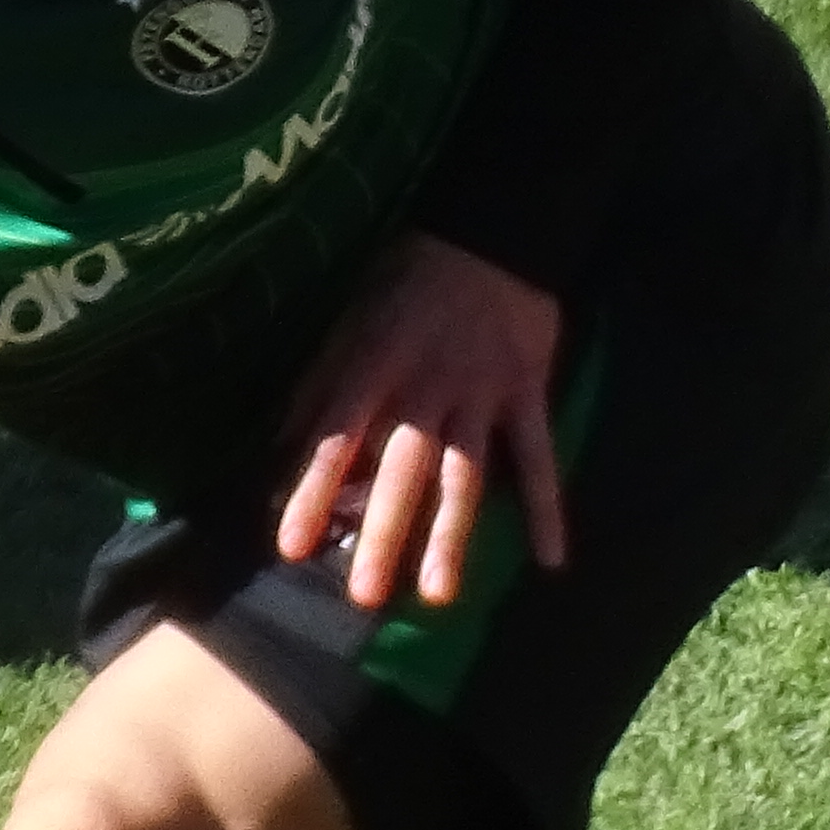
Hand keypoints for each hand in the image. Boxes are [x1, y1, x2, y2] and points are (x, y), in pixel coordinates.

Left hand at [274, 231, 570, 613]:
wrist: (490, 232)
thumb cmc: (405, 279)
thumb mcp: (348, 321)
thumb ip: (319, 386)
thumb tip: (279, 449)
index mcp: (376, 369)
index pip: (337, 439)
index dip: (313, 492)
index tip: (292, 546)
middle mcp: (426, 390)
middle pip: (403, 472)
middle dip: (384, 535)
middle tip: (365, 597)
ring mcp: (481, 396)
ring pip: (465, 476)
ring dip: (452, 537)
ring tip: (438, 596)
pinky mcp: (527, 395)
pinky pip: (538, 458)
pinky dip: (547, 508)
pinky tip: (550, 560)